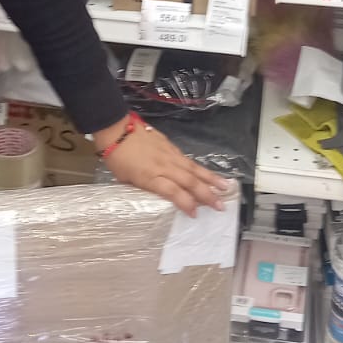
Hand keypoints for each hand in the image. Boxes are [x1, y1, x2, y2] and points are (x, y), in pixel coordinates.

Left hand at [96, 117, 230, 215]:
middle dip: (206, 195)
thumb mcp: (125, 180)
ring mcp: (169, 154)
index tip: (195, 214)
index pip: (173, 192)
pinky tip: (210, 174)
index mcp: (150, 177)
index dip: (186, 203)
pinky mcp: (171, 146)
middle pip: (189, 181)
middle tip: (221, 206)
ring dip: (211, 179)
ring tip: (226, 188)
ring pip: (194, 168)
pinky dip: (201, 168)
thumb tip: (156, 196)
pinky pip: (188, 159)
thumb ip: (142, 188)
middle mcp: (164, 166)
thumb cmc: (117, 158)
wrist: (116, 129)